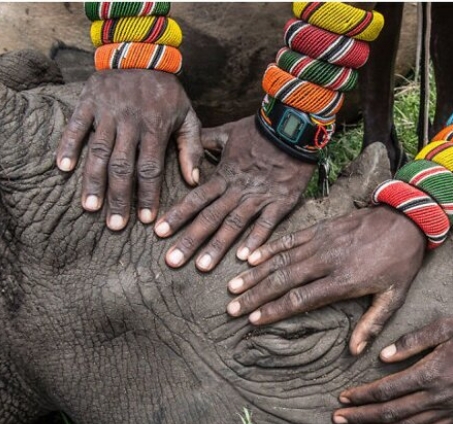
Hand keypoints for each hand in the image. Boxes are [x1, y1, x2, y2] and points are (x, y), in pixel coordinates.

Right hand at [56, 70, 202, 229]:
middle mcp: (130, 121)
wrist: (142, 51)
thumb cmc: (166, 92)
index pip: (151, 168)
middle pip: (123, 166)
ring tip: (90, 207)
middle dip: (120, 197)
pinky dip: (68, 146)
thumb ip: (191, 148)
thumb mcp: (187, 115)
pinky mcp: (88, 100)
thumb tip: (194, 181)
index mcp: (155, 127)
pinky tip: (64, 169)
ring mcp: (107, 111)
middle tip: (115, 225)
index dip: (148, 195)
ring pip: (98, 151)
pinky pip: (76, 126)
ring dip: (93, 181)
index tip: (147, 220)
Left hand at [154, 116, 315, 271]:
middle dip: (189, 240)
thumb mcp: (229, 131)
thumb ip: (207, 140)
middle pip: (209, 218)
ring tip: (202, 267)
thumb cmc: (261, 129)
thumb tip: (189, 142)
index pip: (195, 199)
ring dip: (217, 247)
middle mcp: (237, 190)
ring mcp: (259, 198)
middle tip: (172, 261)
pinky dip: (256, 240)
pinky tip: (246, 259)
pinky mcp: (281, 202)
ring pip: (234, 225)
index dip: (177, 216)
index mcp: (224, 175)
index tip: (159, 232)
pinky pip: (267, 224)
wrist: (293, 127)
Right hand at [226, 207, 425, 354]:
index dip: (275, 310)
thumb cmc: (401, 262)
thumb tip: (355, 352)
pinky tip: (250, 257)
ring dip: (255, 273)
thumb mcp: (394, 296)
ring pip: (281, 259)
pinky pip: (290, 239)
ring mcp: (322, 241)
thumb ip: (372, 324)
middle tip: (232, 308)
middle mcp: (327, 260)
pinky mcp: (321, 227)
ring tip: (233, 287)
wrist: (408, 219)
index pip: (301, 298)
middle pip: (283, 280)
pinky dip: (269, 248)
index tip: (254, 319)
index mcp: (344, 280)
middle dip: (255, 295)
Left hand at [332, 315, 452, 423]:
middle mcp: (437, 397)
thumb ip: (412, 342)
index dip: (363, 396)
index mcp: (430, 373)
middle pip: (391, 412)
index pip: (387, 390)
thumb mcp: (444, 326)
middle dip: (362, 417)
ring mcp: (449, 409)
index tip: (343, 398)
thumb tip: (383, 357)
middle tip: (338, 420)